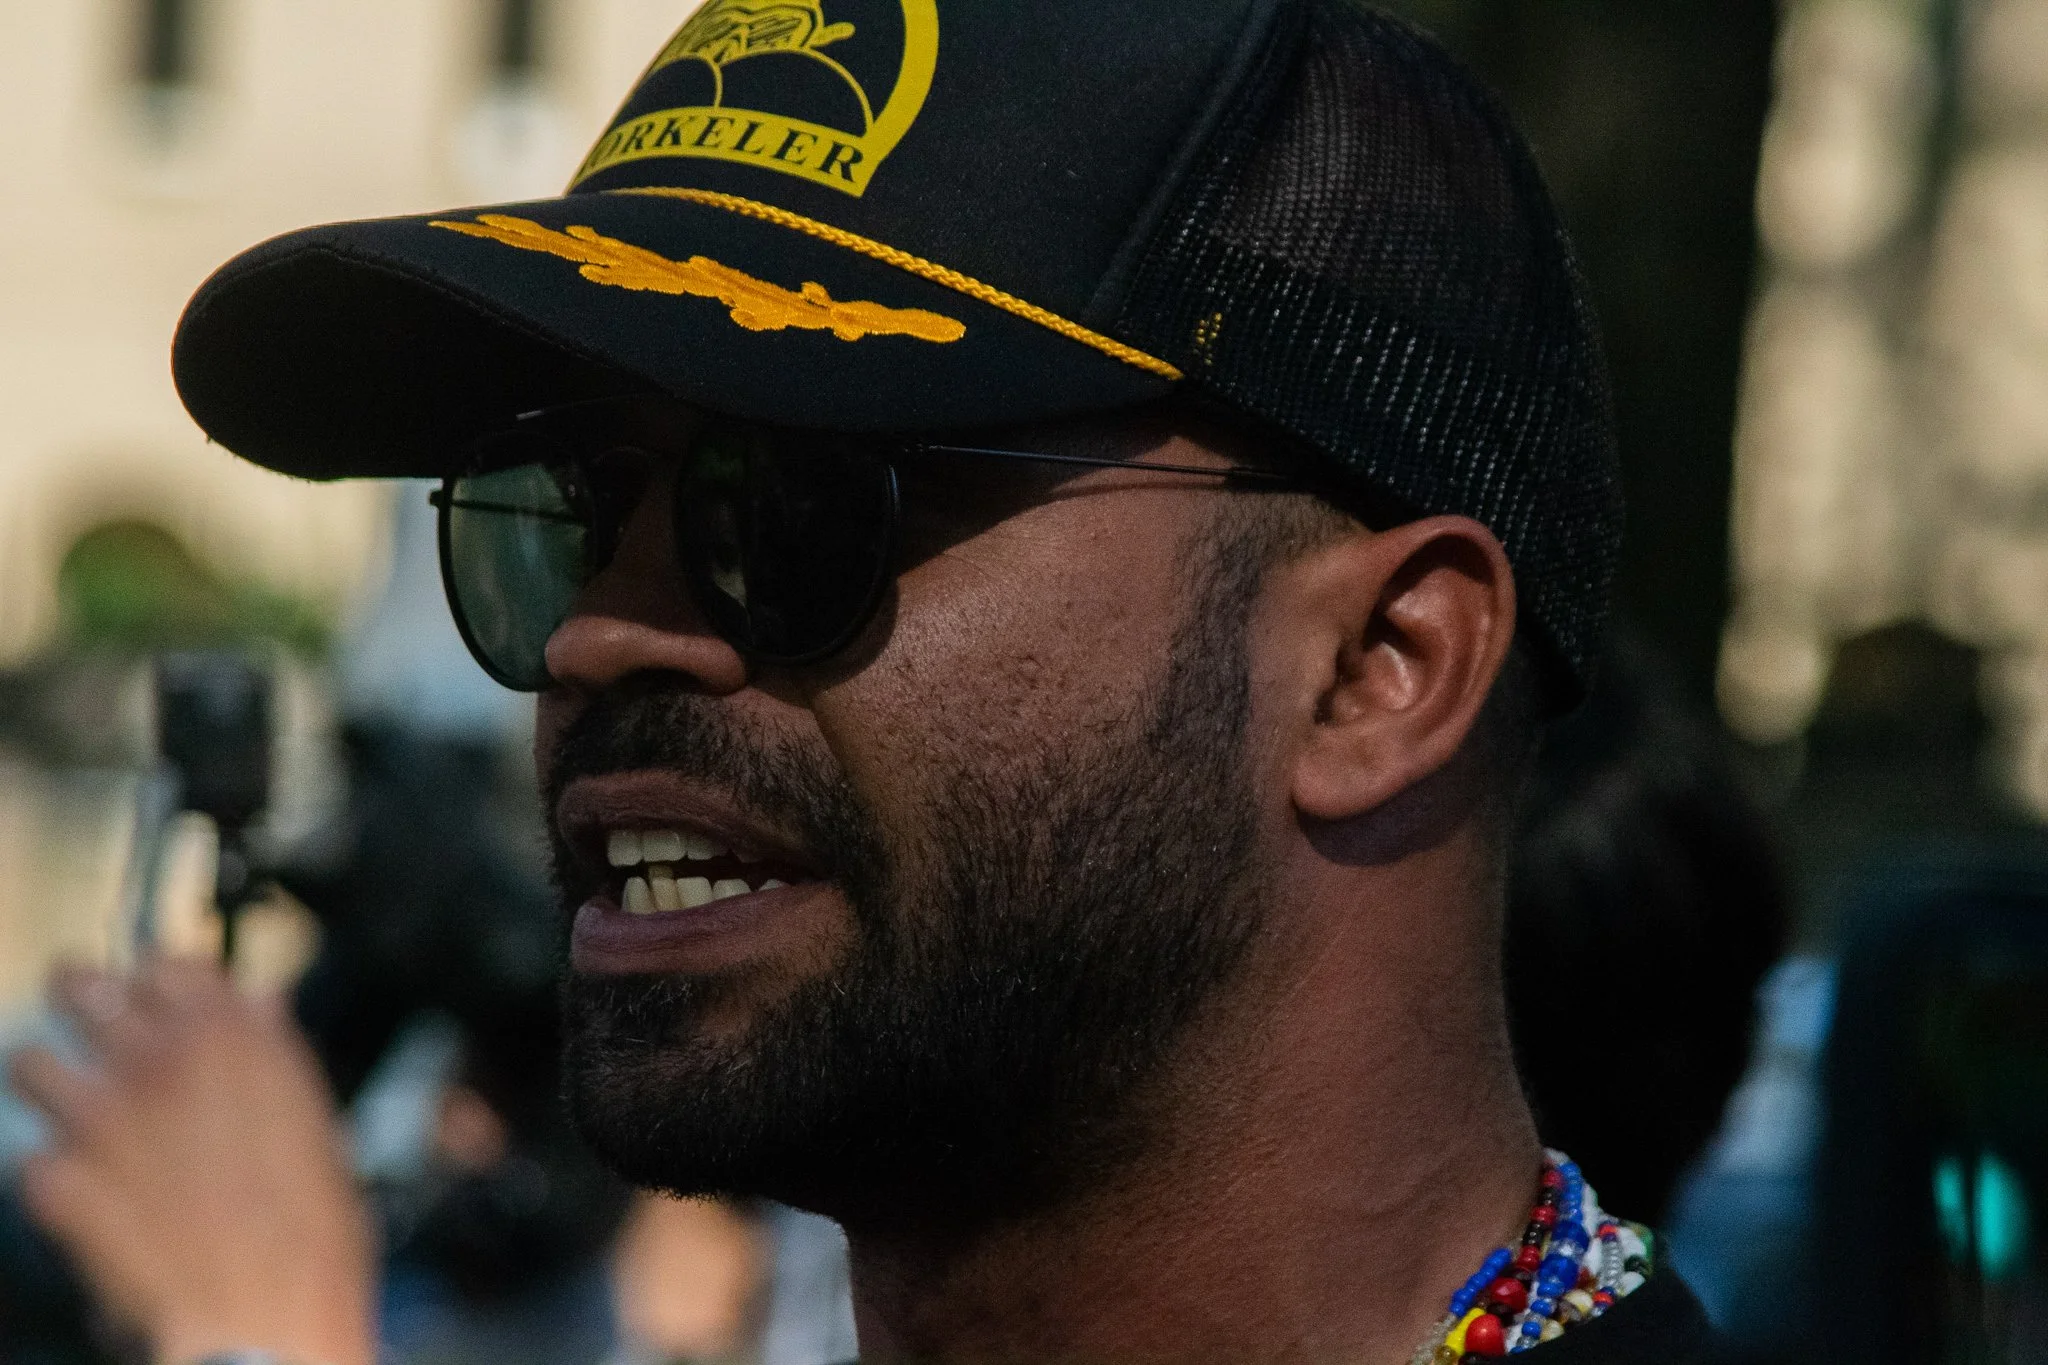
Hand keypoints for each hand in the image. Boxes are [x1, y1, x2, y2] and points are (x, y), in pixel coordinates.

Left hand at [9, 959, 376, 1364]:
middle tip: (94, 1027)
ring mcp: (99, 1117)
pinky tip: (86, 1197)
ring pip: (30, 1061)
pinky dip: (54, 1177)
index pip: (168, 960)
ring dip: (50, 1084)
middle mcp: (158, 1059)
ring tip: (75, 1113)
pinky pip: (31, 1161)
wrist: (267, 1317)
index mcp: (229, 1036)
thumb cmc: (309, 1231)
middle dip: (82, 1003)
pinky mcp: (59, 1180)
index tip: (163, 995)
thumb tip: (262, 1003)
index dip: (162, 978)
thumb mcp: (315, 1122)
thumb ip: (275, 1053)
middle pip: (79, 985)